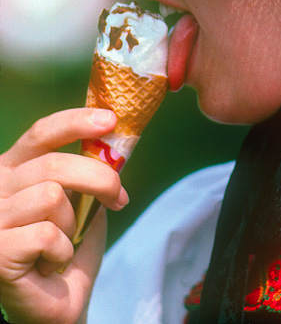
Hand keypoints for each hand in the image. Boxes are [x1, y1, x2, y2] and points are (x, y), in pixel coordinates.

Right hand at [0, 108, 127, 323]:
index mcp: (15, 168)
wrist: (55, 307)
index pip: (42, 133)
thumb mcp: (81, 202)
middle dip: (98, 178)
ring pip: (51, 198)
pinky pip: (46, 234)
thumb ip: (89, 173)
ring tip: (60, 247)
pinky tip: (49, 266)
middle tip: (119, 198)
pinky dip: (61, 252)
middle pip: (54, 165)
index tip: (110, 120)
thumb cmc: (65, 250)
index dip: (75, 121)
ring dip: (71, 227)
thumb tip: (114, 144)